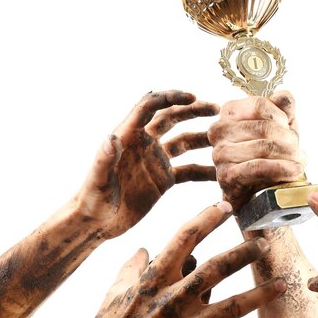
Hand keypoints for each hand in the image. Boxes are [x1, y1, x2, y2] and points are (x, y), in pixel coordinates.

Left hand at [74, 90, 218, 238]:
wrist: (98, 222)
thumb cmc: (92, 200)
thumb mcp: (97, 181)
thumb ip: (103, 159)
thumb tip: (110, 138)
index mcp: (128, 137)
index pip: (150, 107)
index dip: (170, 98)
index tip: (192, 96)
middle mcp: (144, 144)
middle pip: (171, 118)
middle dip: (193, 110)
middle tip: (216, 109)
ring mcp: (155, 161)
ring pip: (184, 142)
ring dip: (203, 138)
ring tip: (225, 137)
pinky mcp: (164, 179)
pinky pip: (188, 170)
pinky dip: (205, 170)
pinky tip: (222, 173)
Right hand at [77, 202, 286, 317]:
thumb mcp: (114, 291)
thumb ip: (131, 267)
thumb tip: (143, 249)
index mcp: (154, 278)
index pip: (185, 238)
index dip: (207, 219)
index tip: (227, 206)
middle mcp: (173, 299)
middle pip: (217, 269)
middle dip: (244, 253)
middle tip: (264, 242)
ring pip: (233, 305)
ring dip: (261, 294)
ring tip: (283, 283)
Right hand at [208, 92, 304, 210]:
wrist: (256, 194)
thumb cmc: (267, 157)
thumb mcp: (278, 128)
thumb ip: (282, 109)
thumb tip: (284, 95)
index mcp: (229, 113)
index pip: (260, 104)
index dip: (281, 117)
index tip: (290, 129)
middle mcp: (219, 130)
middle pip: (264, 127)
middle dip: (289, 140)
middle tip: (299, 152)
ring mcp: (220, 154)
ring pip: (264, 147)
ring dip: (289, 156)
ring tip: (299, 163)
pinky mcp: (226, 176)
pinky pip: (259, 167)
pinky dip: (281, 169)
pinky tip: (294, 171)